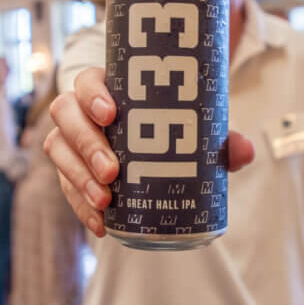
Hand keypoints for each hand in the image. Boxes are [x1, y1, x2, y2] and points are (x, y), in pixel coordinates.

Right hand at [45, 67, 254, 237]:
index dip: (92, 94)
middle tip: (112, 170)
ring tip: (105, 200)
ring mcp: (70, 141)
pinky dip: (81, 207)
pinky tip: (100, 224)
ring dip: (78, 176)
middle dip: (86, 144)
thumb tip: (245, 151)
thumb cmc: (170, 124)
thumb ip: (219, 137)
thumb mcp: (193, 127)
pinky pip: (65, 187)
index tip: (111, 114)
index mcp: (107, 86)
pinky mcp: (69, 171)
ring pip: (58, 150)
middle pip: (66, 115)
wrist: (152, 144)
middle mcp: (80, 109)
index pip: (87, 80)